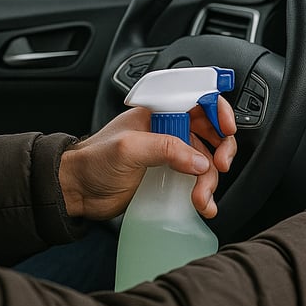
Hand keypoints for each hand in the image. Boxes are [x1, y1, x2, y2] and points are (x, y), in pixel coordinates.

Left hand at [59, 96, 236, 220]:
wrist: (77, 191)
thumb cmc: (93, 161)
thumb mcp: (128, 149)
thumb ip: (165, 148)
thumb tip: (199, 161)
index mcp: (159, 112)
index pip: (198, 100)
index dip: (218, 111)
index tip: (227, 129)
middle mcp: (169, 129)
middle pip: (211, 132)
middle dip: (221, 150)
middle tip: (220, 166)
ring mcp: (171, 154)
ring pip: (207, 161)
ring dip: (210, 181)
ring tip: (201, 198)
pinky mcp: (170, 177)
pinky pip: (197, 180)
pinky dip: (205, 193)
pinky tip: (203, 204)